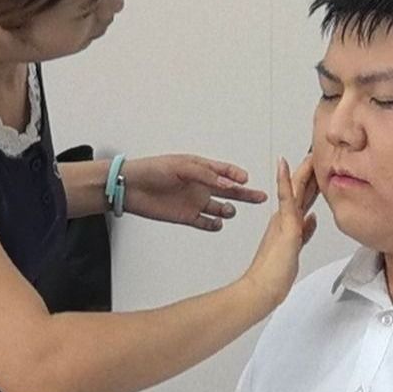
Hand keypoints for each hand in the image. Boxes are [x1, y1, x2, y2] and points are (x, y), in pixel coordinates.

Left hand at [119, 154, 268, 231]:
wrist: (131, 187)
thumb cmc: (152, 170)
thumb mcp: (181, 167)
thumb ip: (206, 175)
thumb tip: (228, 183)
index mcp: (200, 168)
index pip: (225, 171)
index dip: (237, 175)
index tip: (245, 179)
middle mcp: (200, 185)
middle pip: (229, 191)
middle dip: (246, 194)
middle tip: (261, 197)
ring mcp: (195, 201)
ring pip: (220, 207)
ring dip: (227, 210)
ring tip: (228, 210)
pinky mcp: (186, 216)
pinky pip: (206, 222)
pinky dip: (213, 224)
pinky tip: (216, 223)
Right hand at [238, 155, 319, 307]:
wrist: (261, 289)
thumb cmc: (275, 275)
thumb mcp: (296, 248)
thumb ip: (305, 232)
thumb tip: (314, 218)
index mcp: (288, 224)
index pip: (302, 198)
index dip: (311, 182)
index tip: (317, 167)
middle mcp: (284, 219)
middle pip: (300, 190)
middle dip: (309, 171)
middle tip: (316, 152)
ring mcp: (283, 221)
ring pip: (295, 189)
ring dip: (301, 170)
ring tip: (308, 152)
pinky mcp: (284, 225)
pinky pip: (285, 198)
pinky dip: (285, 181)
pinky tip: (285, 165)